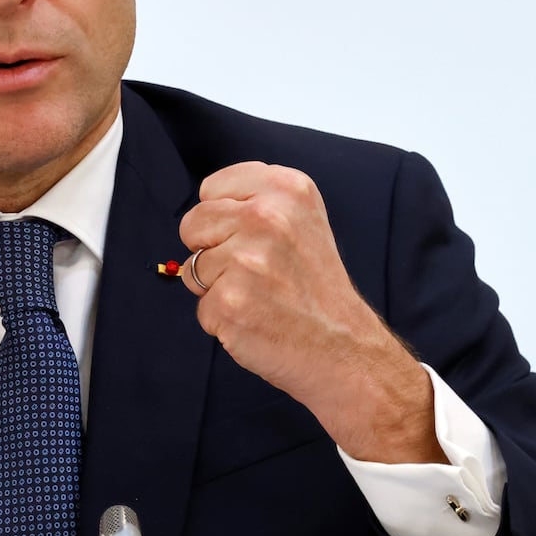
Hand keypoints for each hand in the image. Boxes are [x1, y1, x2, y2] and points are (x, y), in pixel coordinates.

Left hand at [178, 162, 443, 464]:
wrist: (343, 348)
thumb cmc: (315, 286)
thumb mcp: (302, 219)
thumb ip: (254, 201)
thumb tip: (202, 206)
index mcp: (286, 189)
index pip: (211, 188)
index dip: (224, 218)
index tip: (255, 238)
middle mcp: (266, 216)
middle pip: (193, 223)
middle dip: (211, 250)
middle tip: (255, 271)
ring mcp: (247, 261)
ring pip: (191, 266)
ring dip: (216, 287)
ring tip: (259, 295)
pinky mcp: (230, 302)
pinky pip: (200, 306)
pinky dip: (221, 318)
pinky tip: (257, 318)